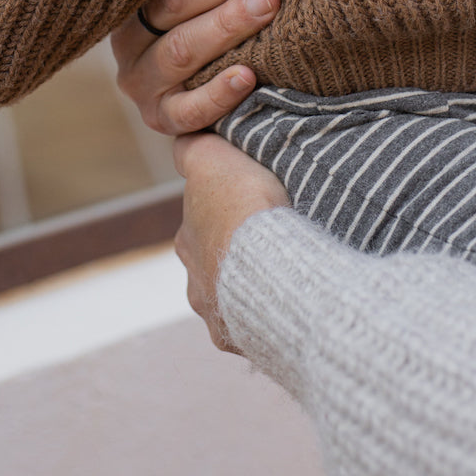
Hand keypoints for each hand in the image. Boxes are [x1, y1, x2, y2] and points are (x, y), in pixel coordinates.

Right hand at [111, 0, 289, 135]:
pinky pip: (187, 111)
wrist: (207, 89)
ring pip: (180, 51)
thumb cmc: (213, 7)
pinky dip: (217, 93)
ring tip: (269, 3)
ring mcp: (142, 80)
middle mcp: (129, 34)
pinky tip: (249, 74)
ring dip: (227, 26)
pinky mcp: (163, 119)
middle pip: (174, 1)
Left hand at [173, 132, 289, 350]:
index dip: (224, 210)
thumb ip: (194, 148)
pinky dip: (270, 315)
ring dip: (253, 287)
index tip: (250, 206)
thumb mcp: (213, 159)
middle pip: (214, 264)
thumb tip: (182, 135)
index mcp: (187, 239)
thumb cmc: (245, 210)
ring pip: (233, 298)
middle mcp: (194, 281)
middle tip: (273, 240)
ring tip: (287, 274)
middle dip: (237, 254)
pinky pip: (256, 327)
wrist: (271, 269)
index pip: (200, 222)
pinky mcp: (242, 340)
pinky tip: (293, 302)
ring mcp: (217, 315)